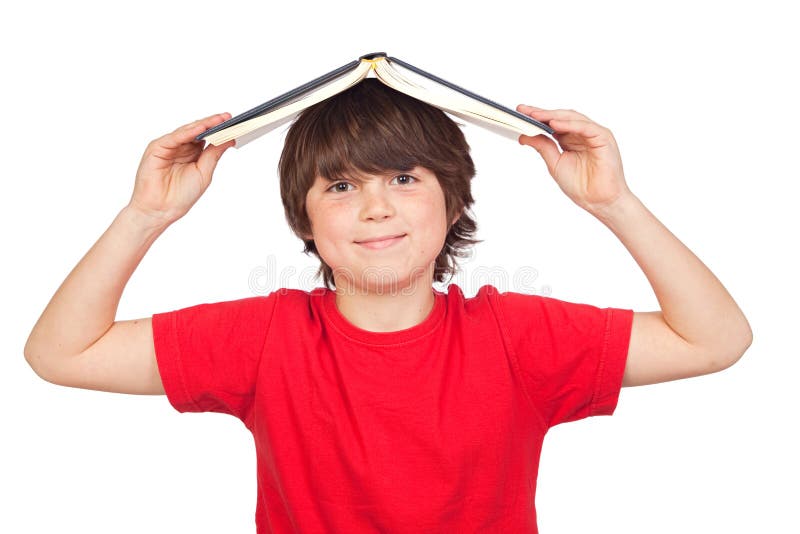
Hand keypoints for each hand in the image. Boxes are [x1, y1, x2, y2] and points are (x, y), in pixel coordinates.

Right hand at [127, 113, 234, 225]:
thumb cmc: (180, 195)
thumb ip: (214, 154)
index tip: (234, 123)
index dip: (219, 130)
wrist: (161, 210)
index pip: (206, 137)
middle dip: (213, 124)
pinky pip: (175, 137)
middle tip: (229, 117)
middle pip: (198, 131)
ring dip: (203, 124)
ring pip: (188, 131)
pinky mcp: (157, 148)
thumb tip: (229, 138)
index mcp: (192, 153)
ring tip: (219, 120)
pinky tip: (201, 128)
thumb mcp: (204, 172)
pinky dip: (188, 132)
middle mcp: (180, 147)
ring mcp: (168, 146)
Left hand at [516, 106, 630, 214]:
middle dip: (542, 113)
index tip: (520, 112)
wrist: (598, 201)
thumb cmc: (581, 185)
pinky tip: (554, 124)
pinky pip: (585, 127)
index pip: (553, 123)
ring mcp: (594, 134)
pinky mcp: (603, 138)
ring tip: (536, 115)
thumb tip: (525, 135)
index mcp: (571, 139)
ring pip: (573, 118)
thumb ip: (542, 147)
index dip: (538, 117)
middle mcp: (582, 134)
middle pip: (562, 118)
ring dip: (553, 116)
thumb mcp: (555, 163)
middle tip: (525, 111)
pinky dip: (569, 124)